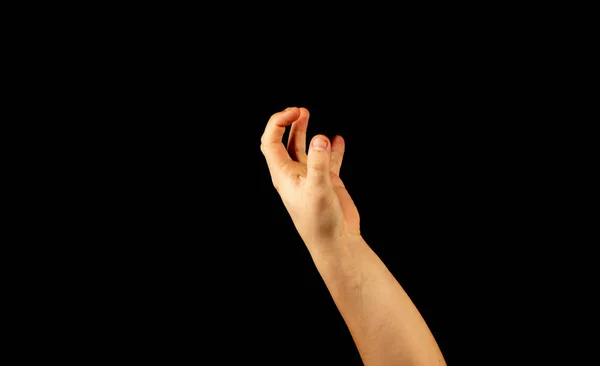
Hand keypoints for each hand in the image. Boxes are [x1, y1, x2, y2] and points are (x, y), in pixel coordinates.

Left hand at [260, 107, 360, 248]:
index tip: (295, 112)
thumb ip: (319, 163)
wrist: (336, 242)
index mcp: (283, 175)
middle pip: (285, 142)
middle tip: (301, 110)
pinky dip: (332, 148)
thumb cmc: (320, 222)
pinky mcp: (327, 182)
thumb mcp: (318, 189)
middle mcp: (294, 174)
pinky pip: (328, 160)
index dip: (278, 123)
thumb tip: (320, 138)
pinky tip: (338, 140)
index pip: (271, 142)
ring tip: (308, 114)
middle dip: (289, 124)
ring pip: (304, 149)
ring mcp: (311, 177)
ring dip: (305, 132)